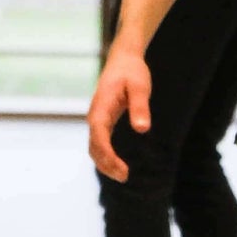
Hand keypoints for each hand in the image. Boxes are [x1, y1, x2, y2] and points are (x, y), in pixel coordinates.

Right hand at [88, 44, 151, 180]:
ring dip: (105, 163)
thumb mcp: (140, 87)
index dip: (107, 154)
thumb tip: (142, 130)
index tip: (120, 168)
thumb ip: (140, 107)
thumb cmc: (132, 71)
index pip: (99, 135)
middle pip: (94, 145)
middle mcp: (95, 115)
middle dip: (106, 163)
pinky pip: (99, 142)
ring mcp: (97, 119)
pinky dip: (105, 156)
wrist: (123, 59)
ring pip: (94, 146)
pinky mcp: (102, 120)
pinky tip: (117, 165)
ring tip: (123, 175)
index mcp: (101, 107)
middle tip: (125, 177)